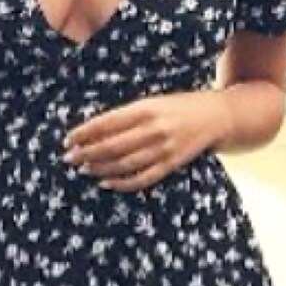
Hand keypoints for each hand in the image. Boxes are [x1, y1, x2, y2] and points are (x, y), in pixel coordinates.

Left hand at [61, 91, 215, 191]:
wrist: (217, 116)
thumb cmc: (179, 107)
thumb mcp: (153, 102)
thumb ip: (127, 115)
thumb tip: (94, 130)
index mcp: (146, 108)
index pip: (106, 123)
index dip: (84, 133)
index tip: (68, 139)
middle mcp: (153, 129)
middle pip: (111, 146)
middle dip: (86, 153)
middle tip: (69, 158)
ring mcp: (163, 149)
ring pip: (123, 164)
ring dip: (99, 168)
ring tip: (84, 169)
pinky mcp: (170, 165)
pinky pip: (141, 179)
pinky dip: (121, 183)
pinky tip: (105, 183)